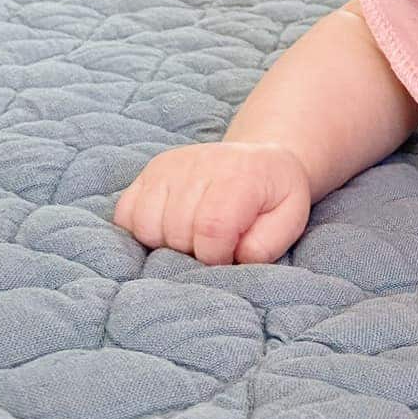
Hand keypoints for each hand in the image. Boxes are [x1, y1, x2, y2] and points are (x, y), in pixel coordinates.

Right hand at [112, 141, 312, 264]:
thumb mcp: (291, 218)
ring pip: (147, 226)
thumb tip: (235, 258)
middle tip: (214, 243)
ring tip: (193, 235)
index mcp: (240, 175)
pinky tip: (168, 227)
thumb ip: (267, 243)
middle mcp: (200, 164)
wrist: (260, 160)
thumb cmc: (274, 195)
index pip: (211, 229)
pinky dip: (142, 230)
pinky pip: (126, 214)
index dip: (216, 257)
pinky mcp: (151, 171)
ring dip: (167, 243)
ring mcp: (171, 166)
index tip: (228, 256)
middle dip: (194, 251)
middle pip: (177, 231)